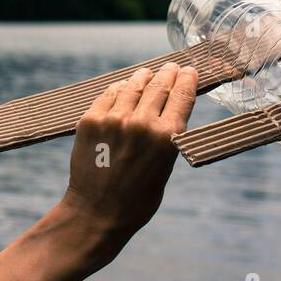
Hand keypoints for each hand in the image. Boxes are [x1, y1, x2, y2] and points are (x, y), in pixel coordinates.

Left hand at [60, 62, 198, 258]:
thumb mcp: (165, 167)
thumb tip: (170, 110)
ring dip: (143, 77)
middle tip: (172, 67)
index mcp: (167, 137)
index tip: (189, 71)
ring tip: (147, 74)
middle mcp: (142, 123)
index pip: (182, 95)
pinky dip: (120, 89)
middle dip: (168, 74)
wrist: (97, 213)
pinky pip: (109, 95)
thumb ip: (168, 137)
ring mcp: (114, 120)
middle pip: (159, 85)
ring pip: (133, 86)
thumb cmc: (138, 198)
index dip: (188, 79)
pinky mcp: (91, 120)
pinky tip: (124, 88)